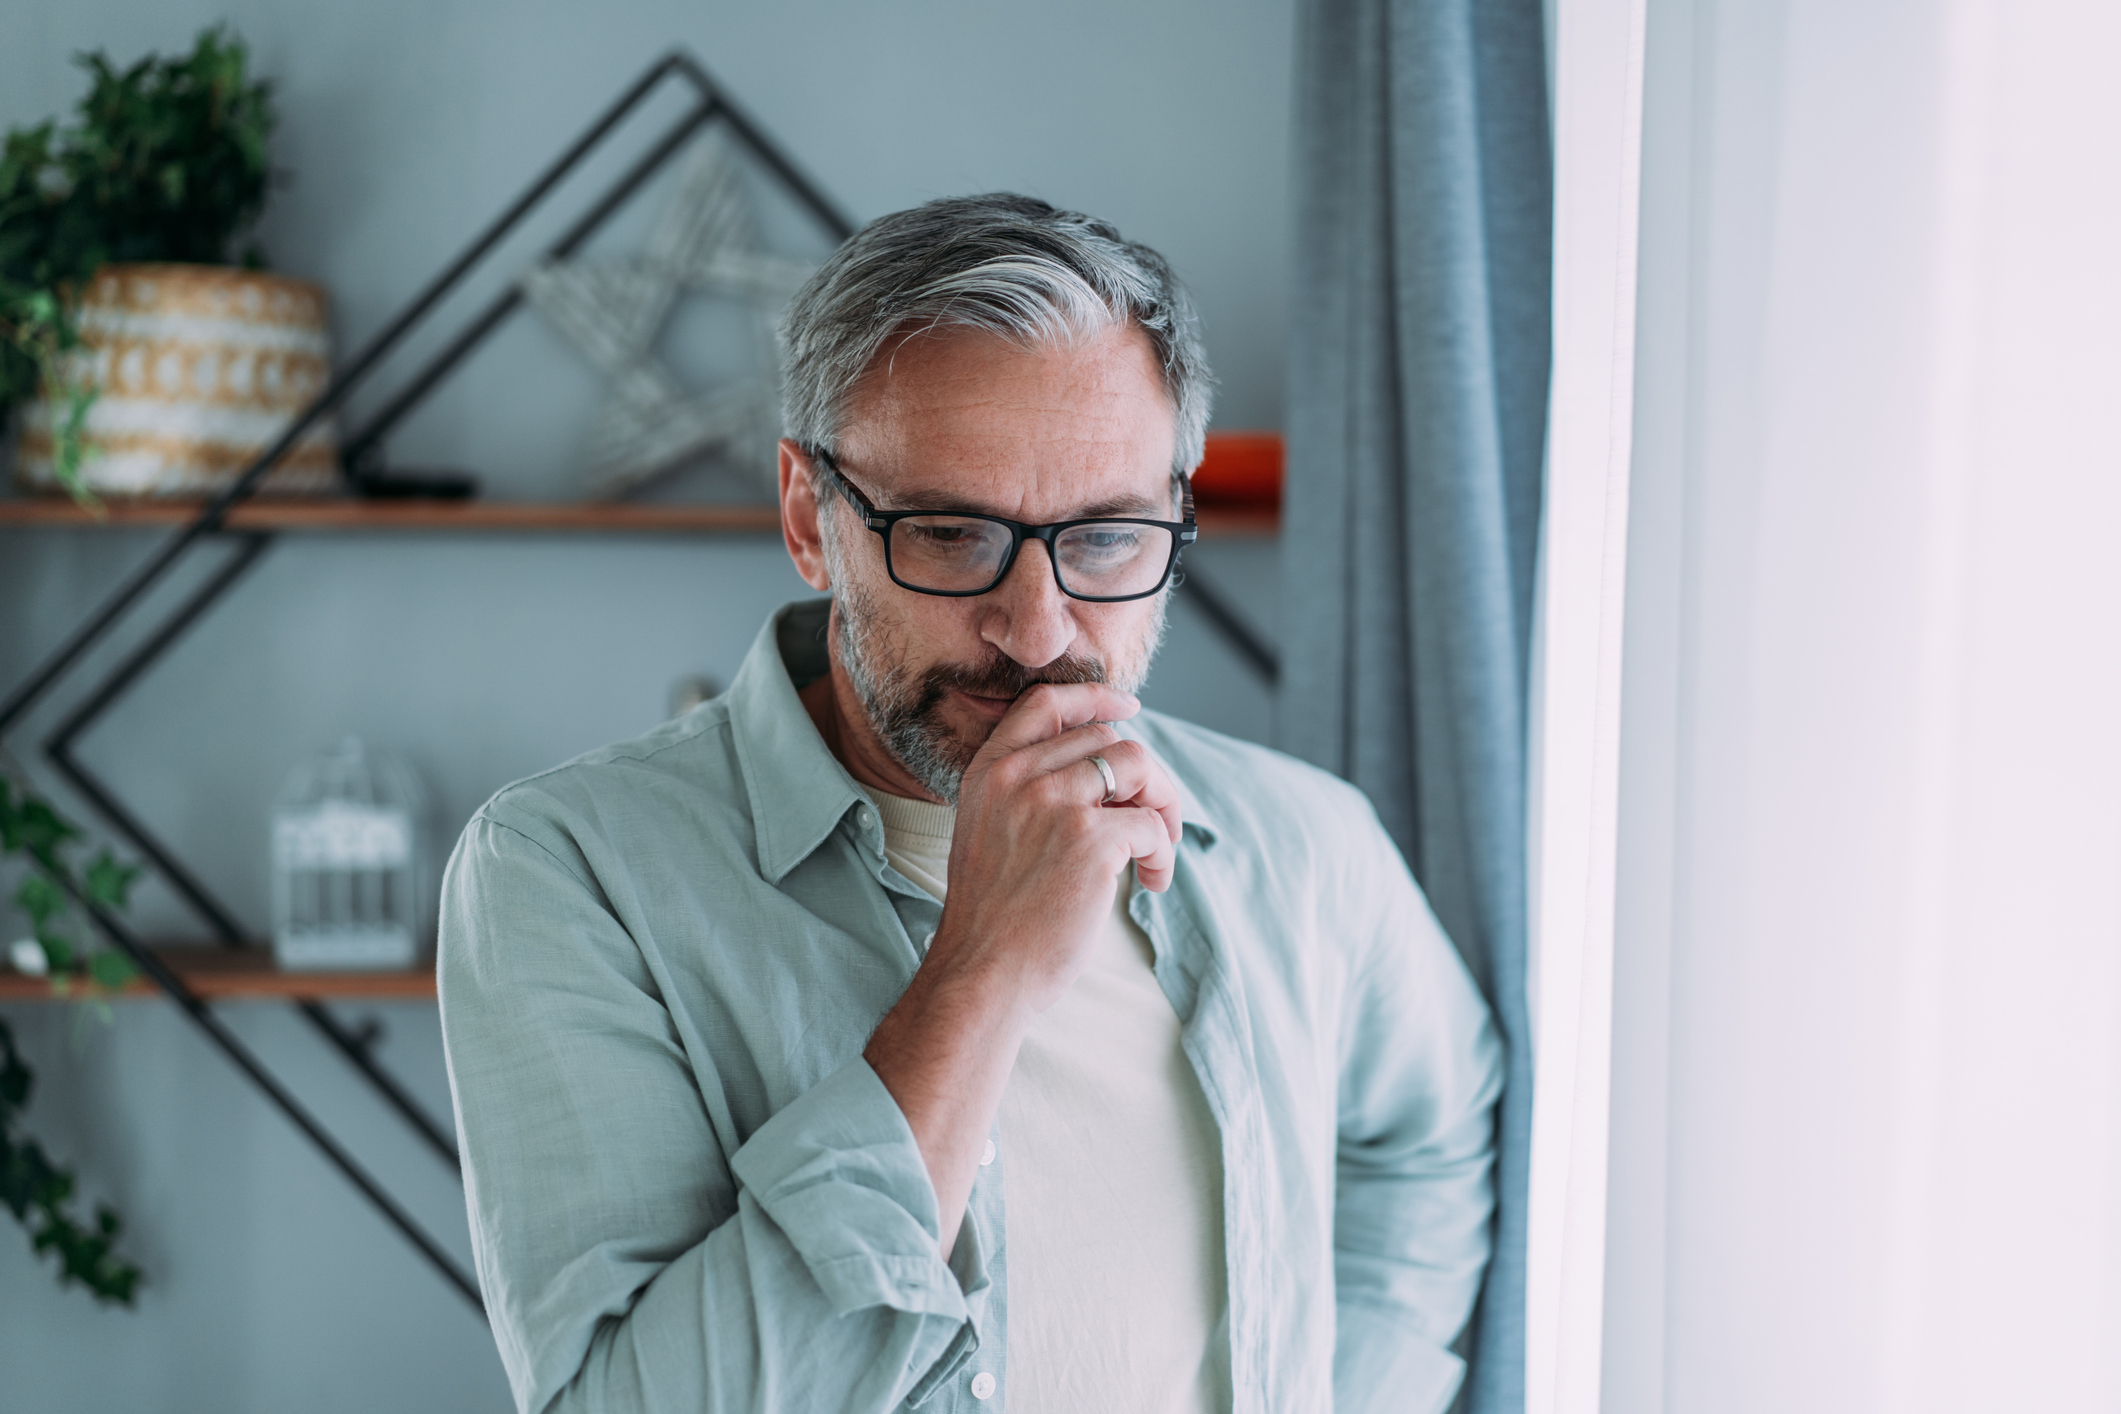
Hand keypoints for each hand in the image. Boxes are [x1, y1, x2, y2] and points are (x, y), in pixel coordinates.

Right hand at [863, 681, 1183, 1256]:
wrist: (982, 974)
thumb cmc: (994, 919)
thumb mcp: (990, 832)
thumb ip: (1030, 792)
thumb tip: (1104, 766)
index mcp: (989, 770)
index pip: (1046, 702)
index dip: (1095, 697)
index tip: (1129, 708)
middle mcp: (1019, 775)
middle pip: (1109, 738)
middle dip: (1145, 778)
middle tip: (1156, 823)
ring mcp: (1054, 802)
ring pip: (1139, 767)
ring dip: (1163, 808)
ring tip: (1156, 855)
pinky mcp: (1090, 839)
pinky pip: (1151, 824)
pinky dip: (1162, 853)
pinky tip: (1150, 884)